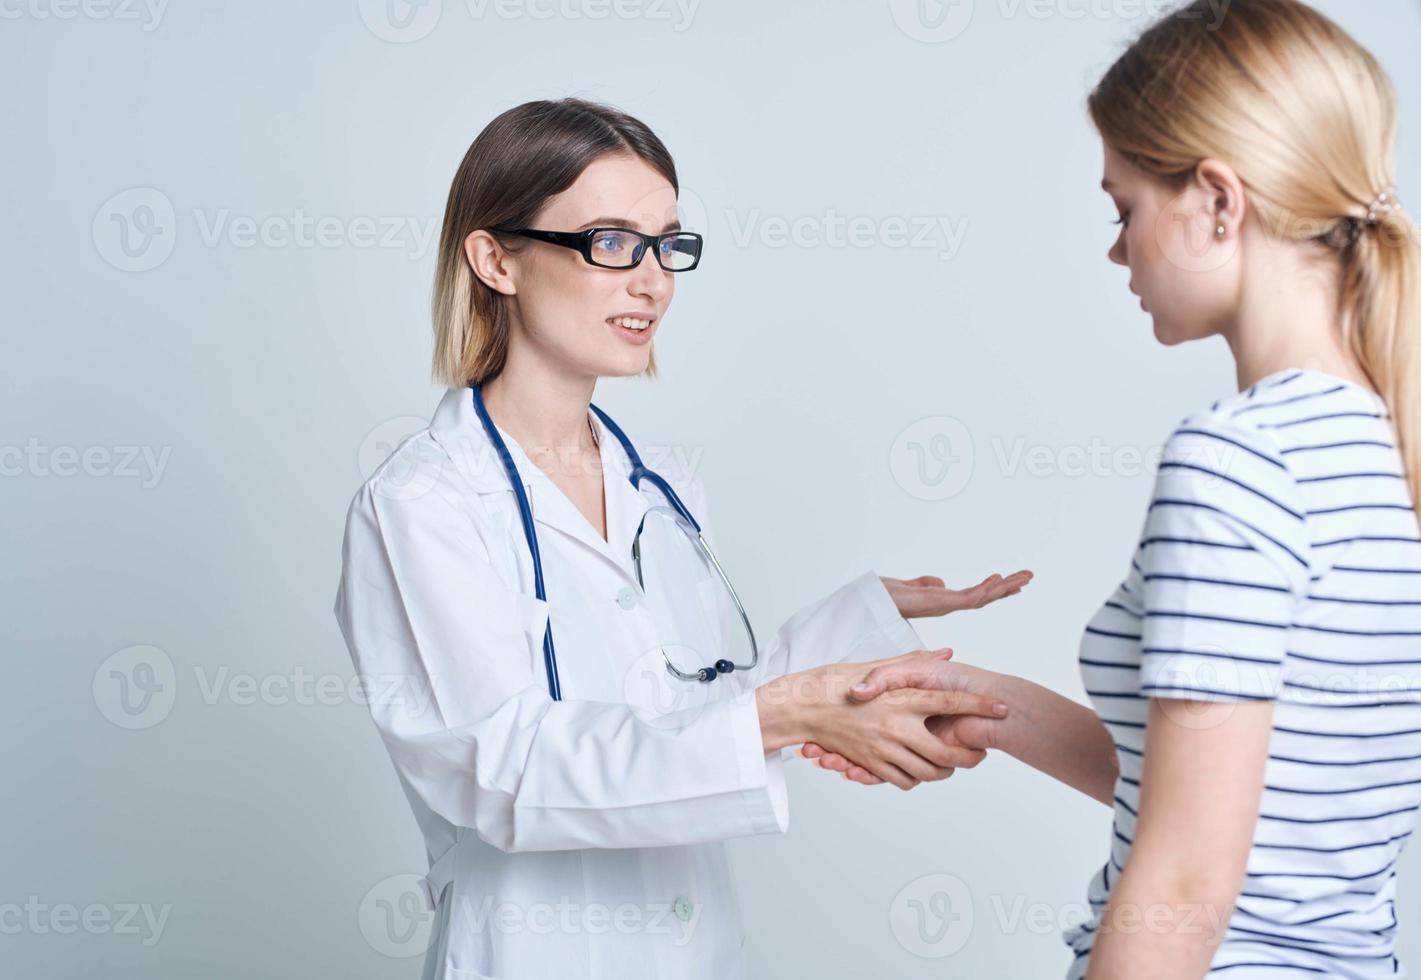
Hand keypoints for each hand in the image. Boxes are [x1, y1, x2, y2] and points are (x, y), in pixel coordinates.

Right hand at [755, 649, 1007, 790]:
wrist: (798, 708)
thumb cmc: (832, 682)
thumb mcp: (873, 664)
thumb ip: (912, 662)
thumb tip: (944, 654)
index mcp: (899, 698)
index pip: (950, 703)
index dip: (980, 706)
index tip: (1003, 708)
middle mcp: (895, 727)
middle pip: (948, 751)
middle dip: (971, 754)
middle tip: (980, 751)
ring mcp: (883, 749)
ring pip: (929, 771)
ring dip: (946, 769)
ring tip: (953, 762)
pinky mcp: (871, 764)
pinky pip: (903, 780)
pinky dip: (917, 777)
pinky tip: (919, 768)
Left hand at [881, 571, 1032, 619]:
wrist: (862, 606)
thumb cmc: (878, 599)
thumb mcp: (906, 586)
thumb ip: (923, 584)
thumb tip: (941, 582)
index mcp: (937, 602)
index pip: (971, 596)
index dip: (992, 588)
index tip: (1009, 580)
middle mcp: (942, 605)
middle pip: (981, 596)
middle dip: (1006, 587)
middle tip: (1028, 576)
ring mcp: (940, 605)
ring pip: (979, 597)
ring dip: (1002, 586)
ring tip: (1025, 577)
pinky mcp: (935, 605)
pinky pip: (966, 598)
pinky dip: (983, 589)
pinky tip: (998, 580)